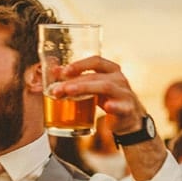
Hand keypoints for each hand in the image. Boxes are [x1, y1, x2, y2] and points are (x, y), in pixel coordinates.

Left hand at [50, 56, 164, 179]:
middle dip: (74, 82)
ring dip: (85, 89)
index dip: (79, 64)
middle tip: (57, 89)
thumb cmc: (107, 99)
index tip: (64, 71)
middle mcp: (118, 79)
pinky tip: (108, 106)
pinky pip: (121, 106)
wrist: (127, 119)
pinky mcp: (127, 108)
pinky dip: (114, 106)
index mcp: (110, 70)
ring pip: (105, 87)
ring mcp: (124, 93)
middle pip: (95, 76)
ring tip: (70, 92)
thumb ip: (75, 79)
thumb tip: (54, 70)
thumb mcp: (92, 87)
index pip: (95, 61)